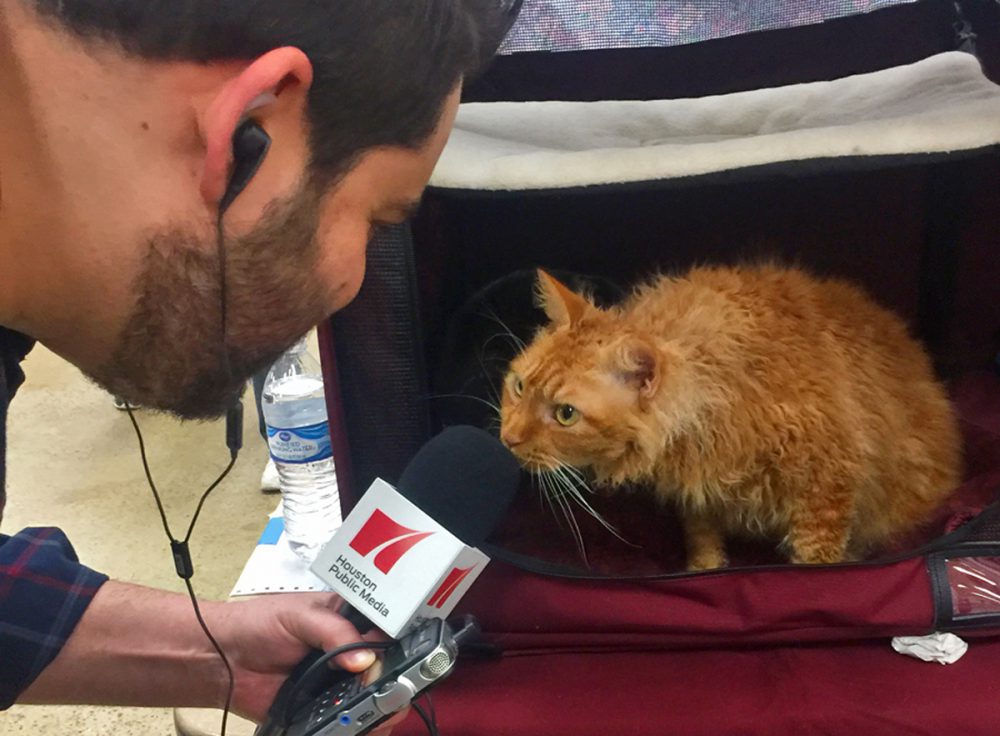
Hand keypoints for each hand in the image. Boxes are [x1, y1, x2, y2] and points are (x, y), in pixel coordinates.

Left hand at [209, 592, 389, 723]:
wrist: (223, 661)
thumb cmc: (257, 625)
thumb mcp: (299, 616)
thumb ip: (334, 632)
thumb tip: (364, 659)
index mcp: (349, 621)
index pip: (387, 631)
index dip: (397, 646)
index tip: (400, 659)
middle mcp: (349, 653)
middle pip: (388, 670)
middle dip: (393, 683)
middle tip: (388, 691)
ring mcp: (338, 684)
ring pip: (374, 700)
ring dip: (379, 708)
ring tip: (375, 712)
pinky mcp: (323, 710)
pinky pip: (348, 721)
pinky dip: (357, 727)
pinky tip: (357, 726)